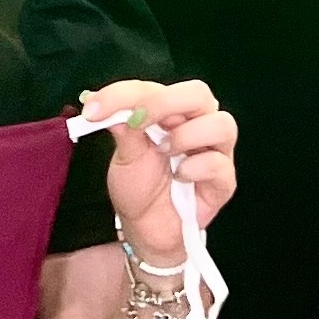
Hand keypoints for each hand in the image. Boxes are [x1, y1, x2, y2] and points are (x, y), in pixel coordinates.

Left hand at [80, 76, 237, 261]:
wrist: (145, 230)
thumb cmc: (139, 186)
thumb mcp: (125, 155)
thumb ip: (123, 128)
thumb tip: (106, 104)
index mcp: (173, 112)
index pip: (155, 88)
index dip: (124, 93)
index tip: (95, 109)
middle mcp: (199, 125)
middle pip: (199, 94)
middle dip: (164, 102)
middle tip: (136, 120)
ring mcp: (216, 153)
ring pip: (222, 124)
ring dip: (186, 135)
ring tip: (164, 151)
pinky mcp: (224, 182)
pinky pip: (219, 164)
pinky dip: (195, 167)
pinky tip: (179, 176)